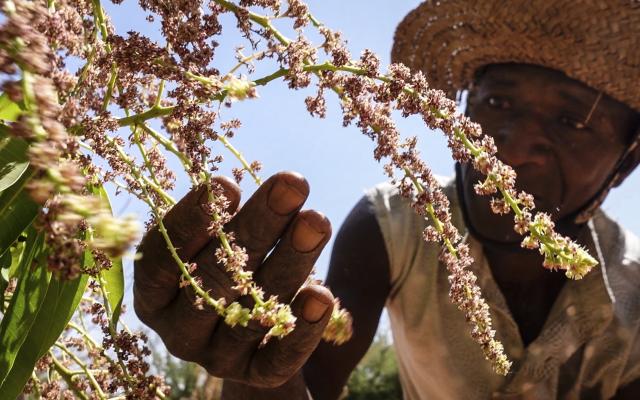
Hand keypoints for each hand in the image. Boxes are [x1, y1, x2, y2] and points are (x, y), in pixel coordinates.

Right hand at [134, 172, 334, 387]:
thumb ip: (220, 223)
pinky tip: (323, 295)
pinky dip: (303, 327)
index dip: (192, 221)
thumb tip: (226, 188)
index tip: (225, 184)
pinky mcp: (256, 375)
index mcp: (157, 294)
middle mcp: (180, 330)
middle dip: (259, 225)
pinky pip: (280, 357)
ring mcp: (217, 357)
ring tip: (317, 220)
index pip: (165, 257)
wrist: (255, 340)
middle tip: (292, 184)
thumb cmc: (230, 273)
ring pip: (253, 311)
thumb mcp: (218, 247)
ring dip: (289, 262)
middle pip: (216, 277)